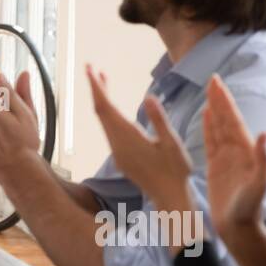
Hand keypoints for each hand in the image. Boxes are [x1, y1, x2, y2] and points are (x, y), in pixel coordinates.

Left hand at [85, 64, 192, 212]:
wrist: (170, 197)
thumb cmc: (176, 171)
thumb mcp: (172, 143)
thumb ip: (159, 120)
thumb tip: (149, 97)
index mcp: (128, 137)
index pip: (106, 107)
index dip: (97, 88)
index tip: (89, 69)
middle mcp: (117, 144)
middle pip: (101, 112)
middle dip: (96, 89)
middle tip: (90, 67)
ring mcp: (117, 151)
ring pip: (103, 121)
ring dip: (102, 100)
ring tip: (101, 78)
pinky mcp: (121, 156)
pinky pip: (109, 129)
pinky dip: (108, 113)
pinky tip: (114, 107)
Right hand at [202, 73, 265, 236]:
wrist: (238, 228)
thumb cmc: (249, 209)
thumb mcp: (259, 185)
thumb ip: (262, 160)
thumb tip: (263, 135)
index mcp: (245, 151)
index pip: (233, 120)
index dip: (226, 101)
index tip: (217, 84)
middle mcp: (237, 151)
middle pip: (226, 119)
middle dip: (220, 99)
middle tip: (212, 79)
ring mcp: (226, 157)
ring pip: (218, 127)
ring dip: (214, 109)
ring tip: (208, 92)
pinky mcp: (215, 166)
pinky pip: (210, 141)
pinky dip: (208, 127)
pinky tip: (205, 116)